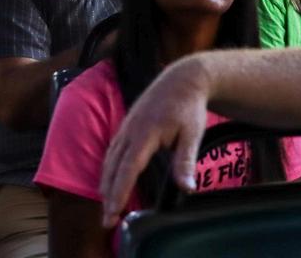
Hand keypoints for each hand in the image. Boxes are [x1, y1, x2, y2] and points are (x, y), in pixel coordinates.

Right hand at [100, 58, 208, 227]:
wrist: (183, 79)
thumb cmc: (189, 107)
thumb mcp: (193, 133)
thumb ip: (186, 161)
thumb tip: (187, 188)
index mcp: (145, 133)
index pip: (128, 168)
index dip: (120, 192)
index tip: (114, 211)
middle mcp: (130, 130)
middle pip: (114, 168)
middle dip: (109, 195)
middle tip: (108, 220)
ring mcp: (126, 126)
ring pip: (110, 159)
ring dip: (106, 183)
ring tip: (107, 205)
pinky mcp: (127, 125)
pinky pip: (113, 150)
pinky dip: (109, 168)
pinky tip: (110, 180)